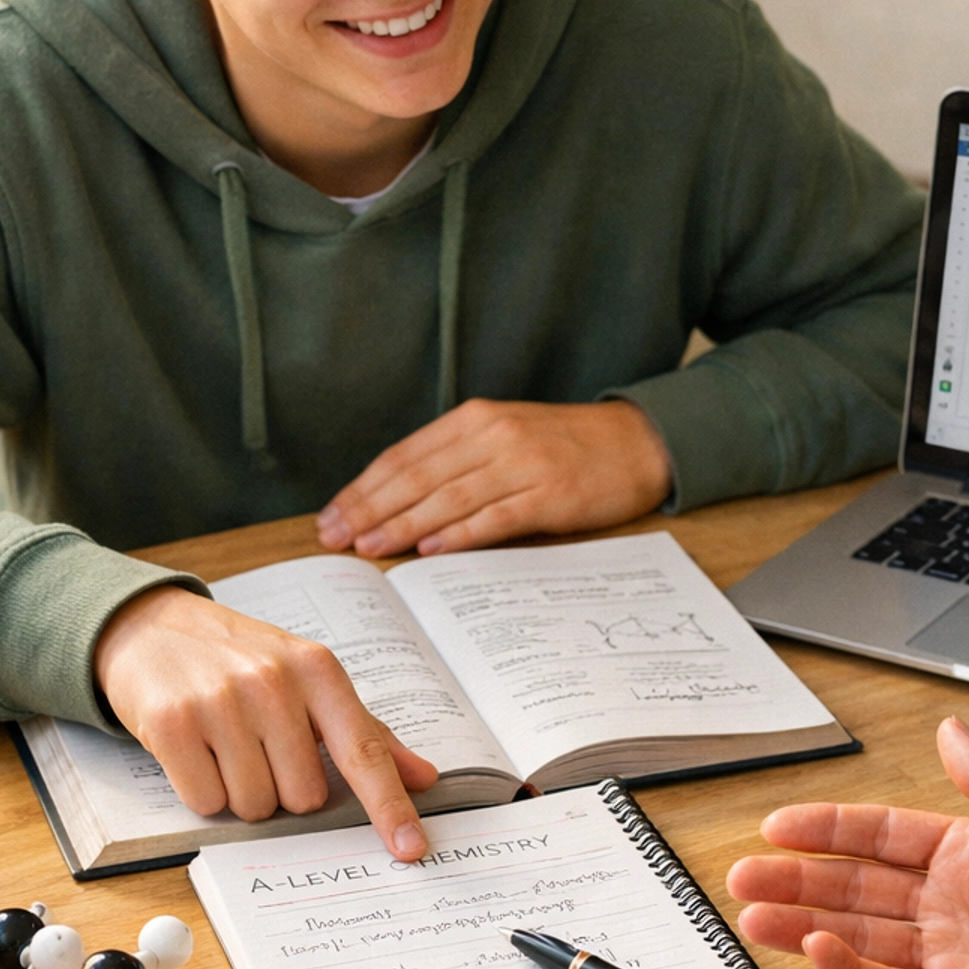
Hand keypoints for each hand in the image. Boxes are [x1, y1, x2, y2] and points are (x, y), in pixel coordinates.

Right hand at [93, 585, 438, 854]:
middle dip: (282, 788)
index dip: (389, 805)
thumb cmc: (238, 659)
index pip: (364, 751)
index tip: (410, 847)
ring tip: (223, 744)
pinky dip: (201, 790)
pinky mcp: (173, 723)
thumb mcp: (306, 678)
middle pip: (304, 797)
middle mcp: (274, 683)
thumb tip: (423, 777)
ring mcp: (221, 701)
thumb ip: (364, 732)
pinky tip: (195, 750)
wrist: (151, 626)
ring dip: (240, 792)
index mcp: (318, 671)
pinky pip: (205, 801)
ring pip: (255, 806)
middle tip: (258, 747)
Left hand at [317, 398, 672, 556]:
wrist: (636, 442)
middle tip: (335, 539)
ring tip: (370, 548)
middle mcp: (493, 435)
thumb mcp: (504, 437)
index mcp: (475, 419)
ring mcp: (523, 464)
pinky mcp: (551, 494)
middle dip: (370, 509)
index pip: (404, 456)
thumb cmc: (564, 446)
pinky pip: (497, 516)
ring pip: (449, 497)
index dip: (363, 489)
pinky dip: (461, 534)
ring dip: (405, 525)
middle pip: (417, 476)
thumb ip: (456, 461)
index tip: (331, 517)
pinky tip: (432, 550)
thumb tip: (395, 502)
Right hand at [728, 716, 968, 968]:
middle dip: (795, 880)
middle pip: (854, 887)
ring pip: (858, 938)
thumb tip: (948, 731)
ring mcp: (950, 958)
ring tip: (752, 917)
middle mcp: (952, 904)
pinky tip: (814, 951)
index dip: (826, 829)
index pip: (880, 836)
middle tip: (742, 877)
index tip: (777, 826)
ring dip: (803, 925)